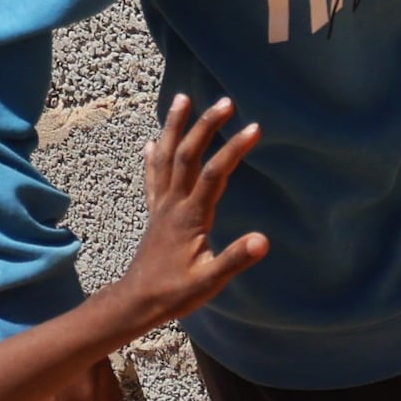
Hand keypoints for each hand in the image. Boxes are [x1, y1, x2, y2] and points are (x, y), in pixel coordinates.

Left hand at [117, 91, 270, 326]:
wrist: (136, 302)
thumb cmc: (174, 294)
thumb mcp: (209, 282)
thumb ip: (235, 259)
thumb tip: (263, 240)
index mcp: (190, 217)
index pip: (214, 175)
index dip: (233, 150)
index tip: (254, 128)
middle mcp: (172, 204)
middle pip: (187, 155)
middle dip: (206, 126)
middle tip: (225, 102)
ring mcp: (161, 206)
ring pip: (166, 157)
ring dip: (174, 127)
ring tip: (182, 99)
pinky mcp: (155, 213)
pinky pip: (153, 176)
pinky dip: (153, 156)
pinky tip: (153, 141)